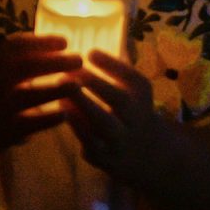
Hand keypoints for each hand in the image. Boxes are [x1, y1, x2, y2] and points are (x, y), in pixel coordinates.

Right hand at [0, 33, 85, 154]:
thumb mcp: (4, 67)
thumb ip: (27, 56)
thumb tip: (63, 43)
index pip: (17, 45)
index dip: (42, 41)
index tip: (65, 41)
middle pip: (25, 67)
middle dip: (54, 62)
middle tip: (79, 59)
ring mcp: (1, 107)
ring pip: (30, 96)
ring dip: (56, 89)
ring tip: (77, 85)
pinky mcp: (7, 131)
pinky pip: (32, 123)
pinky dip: (49, 118)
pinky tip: (65, 114)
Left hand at [64, 49, 176, 184]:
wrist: (146, 153)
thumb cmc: (130, 109)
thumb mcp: (133, 88)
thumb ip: (116, 68)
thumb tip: (90, 49)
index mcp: (142, 96)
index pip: (132, 78)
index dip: (111, 64)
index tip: (90, 52)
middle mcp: (136, 118)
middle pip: (119, 100)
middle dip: (96, 84)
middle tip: (71, 71)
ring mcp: (122, 140)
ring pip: (104, 124)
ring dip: (83, 106)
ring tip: (63, 90)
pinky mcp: (106, 159)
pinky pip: (91, 144)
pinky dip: (77, 127)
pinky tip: (62, 110)